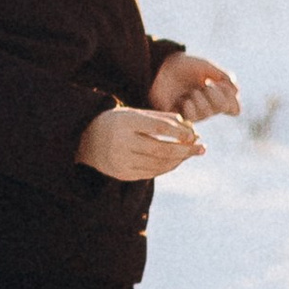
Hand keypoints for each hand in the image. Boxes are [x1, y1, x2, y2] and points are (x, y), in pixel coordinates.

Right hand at [79, 102, 204, 180]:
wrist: (85, 139)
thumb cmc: (117, 122)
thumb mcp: (135, 113)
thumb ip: (162, 118)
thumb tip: (190, 128)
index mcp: (125, 122)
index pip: (160, 128)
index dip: (180, 132)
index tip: (195, 133)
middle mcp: (122, 142)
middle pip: (162, 149)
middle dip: (186, 150)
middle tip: (202, 147)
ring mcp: (121, 161)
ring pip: (159, 164)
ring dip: (179, 159)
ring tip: (191, 153)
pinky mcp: (122, 174)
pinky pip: (151, 173)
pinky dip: (167, 167)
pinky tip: (177, 160)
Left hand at [149, 49, 239, 125]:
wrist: (162, 65)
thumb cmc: (185, 67)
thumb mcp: (206, 67)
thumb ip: (223, 77)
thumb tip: (236, 91)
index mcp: (217, 97)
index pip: (234, 109)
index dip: (232, 99)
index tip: (222, 84)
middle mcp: (207, 108)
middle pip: (221, 107)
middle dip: (215, 93)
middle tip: (205, 84)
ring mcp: (194, 113)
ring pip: (207, 113)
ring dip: (201, 98)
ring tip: (192, 91)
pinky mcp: (178, 116)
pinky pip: (191, 118)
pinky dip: (190, 107)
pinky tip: (184, 100)